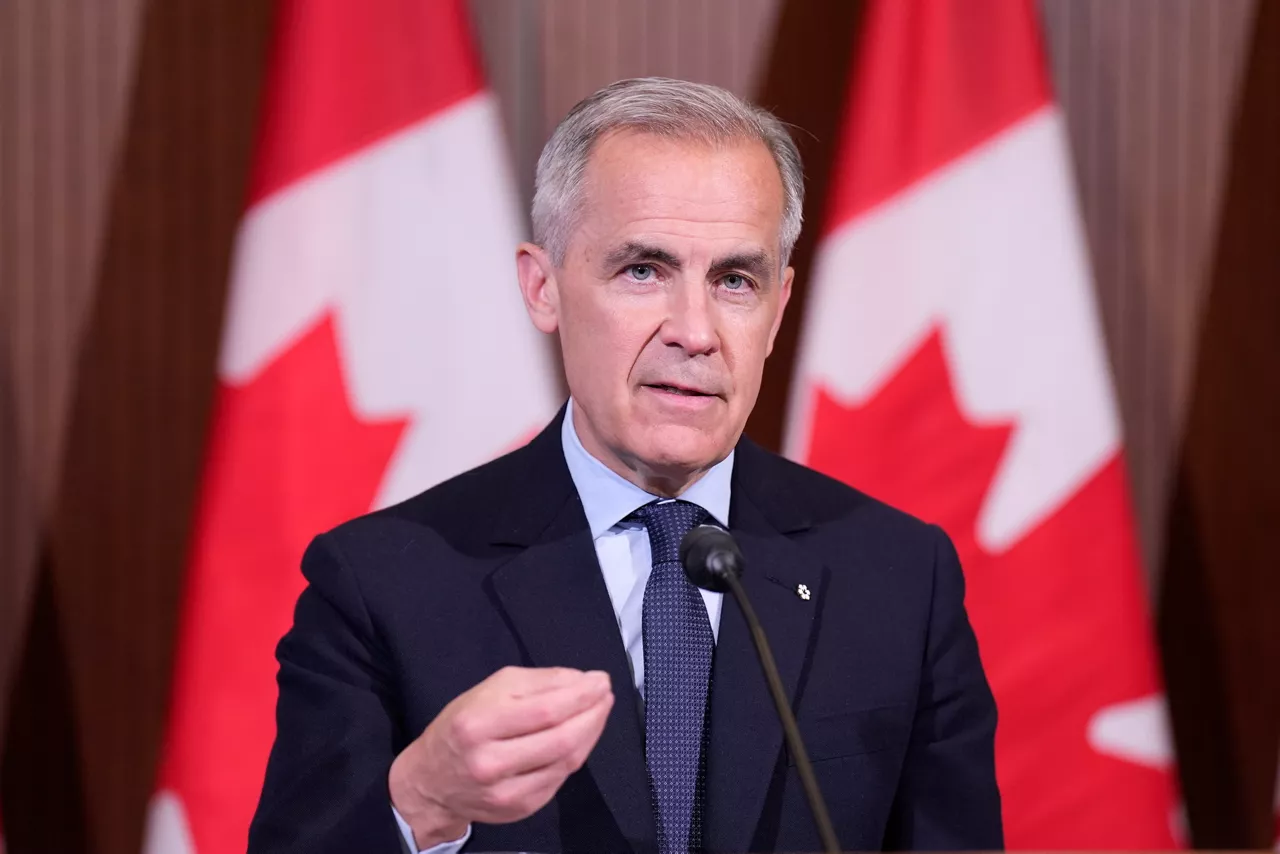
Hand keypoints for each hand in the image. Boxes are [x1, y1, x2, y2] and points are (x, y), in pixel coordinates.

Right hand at [388, 666, 613, 847]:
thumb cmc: (463, 727)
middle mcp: (490, 762)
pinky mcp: (521, 809)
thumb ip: (538, 682)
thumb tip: (582, 681)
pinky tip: (580, 736)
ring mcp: (506, 792)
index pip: (545, 710)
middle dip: (592, 713)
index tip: (600, 680)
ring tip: (598, 711)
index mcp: (478, 724)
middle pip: (561, 738)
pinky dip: (577, 754)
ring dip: (591, 732)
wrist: (432, 781)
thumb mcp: (489, 690)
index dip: (580, 695)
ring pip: (566, 761)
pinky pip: (561, 778)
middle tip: (605, 694)